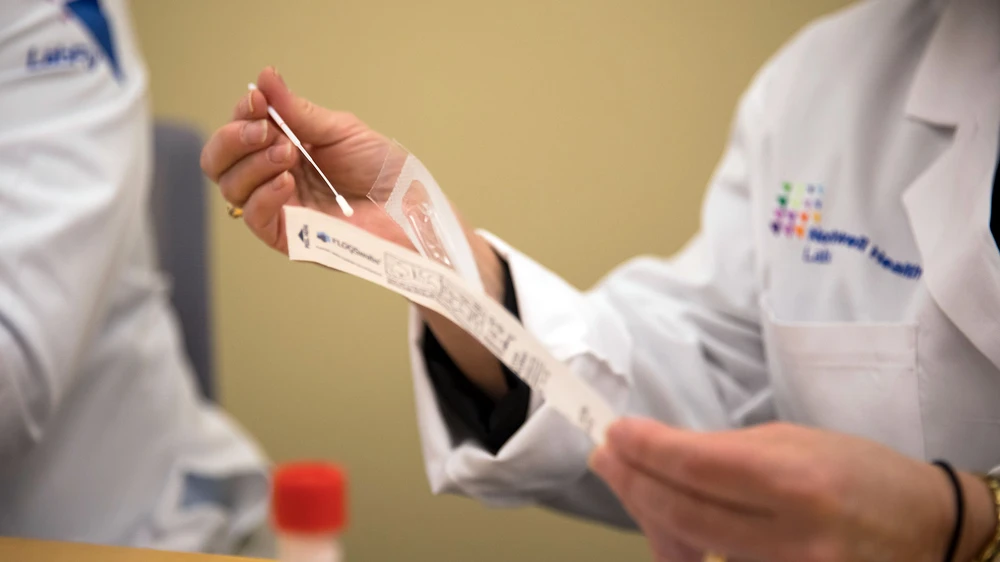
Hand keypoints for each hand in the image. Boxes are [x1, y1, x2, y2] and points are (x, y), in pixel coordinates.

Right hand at [200, 67, 508, 397]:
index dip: (241, 113)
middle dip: (234, 138)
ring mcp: (281, 209)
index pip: (239, 131)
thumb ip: (298, 111)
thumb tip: (265, 77)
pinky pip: (255, 219)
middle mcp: (275, 179)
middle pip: (220, 162)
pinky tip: (286, 180)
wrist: (412, 209)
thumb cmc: (384, 173)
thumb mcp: (340, 131)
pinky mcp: (291, 238)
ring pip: (232, 188)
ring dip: (253, 163)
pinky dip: (264, 195)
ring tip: (289, 152)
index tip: (258, 99)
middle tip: (264, 128)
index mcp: (284, 149)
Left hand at [590, 419, 995, 561]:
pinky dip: (686, 548)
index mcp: (796, 480)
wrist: (926, 528)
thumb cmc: (861, 473)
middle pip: (685, 513)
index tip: (616, 433)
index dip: (646, 449)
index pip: (697, 465)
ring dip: (653, 515)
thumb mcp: (796, 442)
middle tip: (607, 457)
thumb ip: (726, 453)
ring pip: (695, 548)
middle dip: (635, 482)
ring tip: (632, 483)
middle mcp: (793, 535)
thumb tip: (662, 451)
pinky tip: (668, 524)